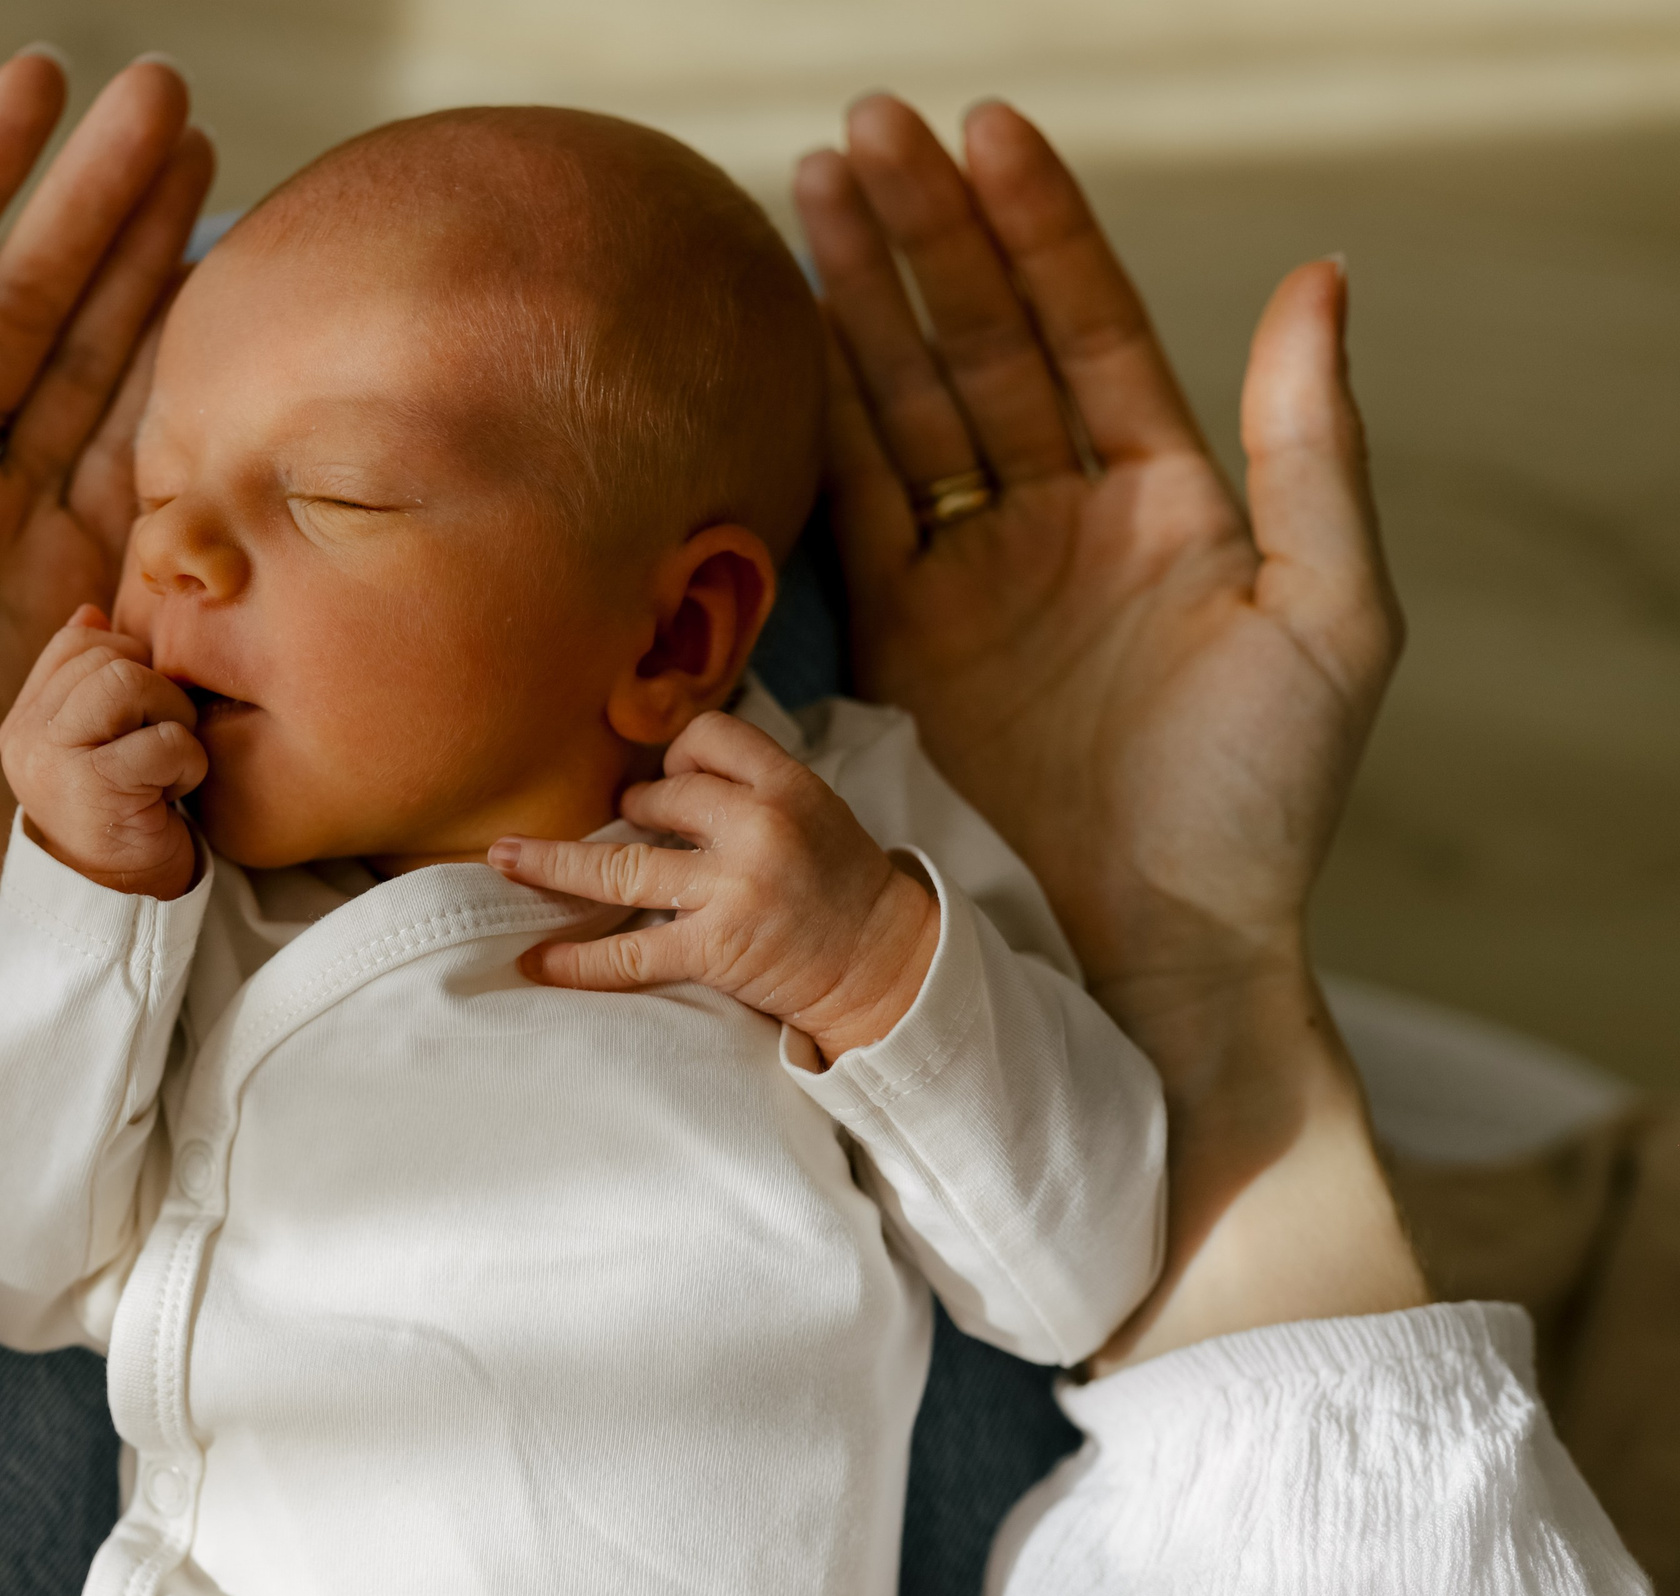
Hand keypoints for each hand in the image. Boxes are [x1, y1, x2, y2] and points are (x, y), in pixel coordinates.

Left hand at [0, 53, 211, 1230]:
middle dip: (98, 210)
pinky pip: (157, 494)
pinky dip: (194, 413)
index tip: (42, 85)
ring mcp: (27, 553)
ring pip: (104, 386)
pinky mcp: (103, 624)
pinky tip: (233, 335)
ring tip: (217, 183)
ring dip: (156, 284)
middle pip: (30, 317)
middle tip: (171, 104)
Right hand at [1, 606, 205, 897]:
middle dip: (157, 691)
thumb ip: (86, 682)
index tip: (142, 714)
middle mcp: (28, 737)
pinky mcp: (97, 791)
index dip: (130, 661)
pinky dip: (187, 762)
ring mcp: (55, 763)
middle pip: (110, 656)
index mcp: (25, 721)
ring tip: (168, 761)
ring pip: (131, 682)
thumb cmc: (121, 814)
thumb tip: (90, 610)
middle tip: (161, 741)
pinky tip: (173, 792)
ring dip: (172, 719)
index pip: (79, 641)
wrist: (122, 900)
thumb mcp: (95, 744)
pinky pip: (165, 740)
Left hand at [488, 711, 936, 1059]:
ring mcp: (734, 890)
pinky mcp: (717, 949)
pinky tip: (539, 960)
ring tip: (506, 860)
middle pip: (656, 799)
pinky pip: (630, 953)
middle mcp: (759, 829)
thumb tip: (655, 774)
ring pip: (620, 869)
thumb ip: (744, 785)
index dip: (675, 758)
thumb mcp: (811, 808)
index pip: (703, 738)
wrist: (884, 964)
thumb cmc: (839, 883)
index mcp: (787, 785)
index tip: (672, 782)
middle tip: (636, 835)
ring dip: (555, 865)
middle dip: (633, 815)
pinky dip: (578, 960)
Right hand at [797, 96, 1424, 1361]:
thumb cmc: (1263, 797)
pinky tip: (788, 337)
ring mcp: (976, 573)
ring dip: (857, 299)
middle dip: (922, 234)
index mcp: (1169, 492)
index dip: (1036, 225)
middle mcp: (1061, 515)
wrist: (1157, 941)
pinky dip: (820, 418)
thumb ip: (1310, 445)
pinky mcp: (905, 639)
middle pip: (979, 340)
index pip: (1086, 324)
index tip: (982, 129)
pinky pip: (853, 505)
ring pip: (906, 403)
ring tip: (805, 189)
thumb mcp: (1333, 614)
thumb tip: (1316, 276)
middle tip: (860, 129)